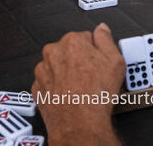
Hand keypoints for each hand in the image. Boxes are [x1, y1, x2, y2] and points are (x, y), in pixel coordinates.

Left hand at [32, 24, 124, 144]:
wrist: (79, 123)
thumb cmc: (94, 95)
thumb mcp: (115, 61)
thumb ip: (106, 39)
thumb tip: (102, 29)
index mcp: (72, 41)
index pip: (86, 37)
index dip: (95, 51)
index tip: (98, 61)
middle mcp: (53, 52)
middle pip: (70, 50)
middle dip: (80, 60)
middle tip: (92, 76)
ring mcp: (43, 70)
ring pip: (58, 65)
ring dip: (67, 72)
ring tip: (80, 87)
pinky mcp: (37, 86)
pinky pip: (48, 80)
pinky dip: (57, 85)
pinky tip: (69, 93)